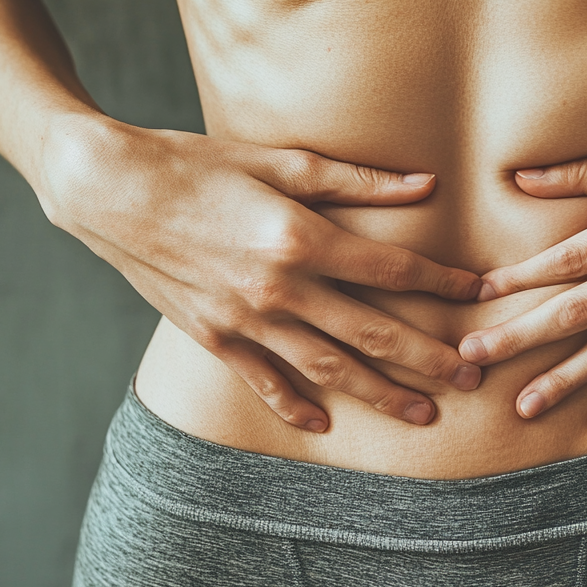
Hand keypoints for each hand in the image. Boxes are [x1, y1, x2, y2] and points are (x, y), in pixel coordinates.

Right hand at [43, 116, 482, 430]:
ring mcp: (245, 320)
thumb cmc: (196, 165)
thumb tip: (425, 183)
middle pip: (372, 333)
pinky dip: (294, 406)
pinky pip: (263, 382)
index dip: (442, 283)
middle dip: (428, 358)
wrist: (108, 191)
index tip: (479, 293)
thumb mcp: (279, 161)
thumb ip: (356, 181)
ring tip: (422, 414)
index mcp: (299, 238)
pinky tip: (324, 425)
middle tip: (472, 378)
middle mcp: (279, 289)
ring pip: (328, 368)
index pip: (392, 270)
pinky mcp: (214, 338)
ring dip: (379, 394)